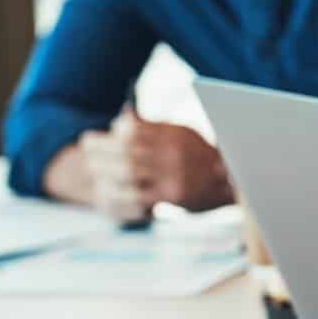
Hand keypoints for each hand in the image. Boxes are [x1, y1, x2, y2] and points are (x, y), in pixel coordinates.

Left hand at [76, 109, 230, 222]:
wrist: (232, 183)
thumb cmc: (201, 157)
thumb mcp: (183, 133)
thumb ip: (154, 128)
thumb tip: (120, 122)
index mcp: (174, 134)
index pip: (134, 129)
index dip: (114, 131)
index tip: (102, 134)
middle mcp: (173, 153)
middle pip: (125, 150)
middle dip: (101, 149)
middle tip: (85, 148)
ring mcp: (172, 176)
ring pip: (127, 172)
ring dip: (104, 170)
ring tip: (92, 168)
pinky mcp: (172, 196)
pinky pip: (137, 195)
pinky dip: (119, 192)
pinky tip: (107, 190)